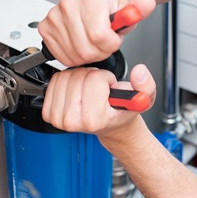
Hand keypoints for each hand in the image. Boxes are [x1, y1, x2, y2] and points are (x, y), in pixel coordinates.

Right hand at [38, 0, 155, 66]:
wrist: (95, 2)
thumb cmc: (109, 9)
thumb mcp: (129, 10)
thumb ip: (139, 9)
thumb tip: (147, 3)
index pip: (100, 36)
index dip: (111, 44)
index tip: (113, 39)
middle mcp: (69, 5)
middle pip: (86, 49)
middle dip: (100, 52)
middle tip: (103, 42)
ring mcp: (55, 16)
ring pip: (73, 55)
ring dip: (87, 55)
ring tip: (92, 42)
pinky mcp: (46, 27)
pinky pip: (61, 55)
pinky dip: (73, 56)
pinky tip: (79, 44)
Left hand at [42, 64, 156, 138]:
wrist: (109, 124)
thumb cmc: (121, 112)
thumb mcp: (144, 98)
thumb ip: (146, 85)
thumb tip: (139, 73)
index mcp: (94, 119)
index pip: (94, 79)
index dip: (105, 79)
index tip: (109, 90)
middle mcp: (73, 121)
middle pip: (78, 76)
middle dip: (91, 77)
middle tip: (99, 90)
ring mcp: (59, 119)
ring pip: (66, 76)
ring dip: (79, 78)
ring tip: (89, 91)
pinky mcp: (49, 113)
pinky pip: (55, 81)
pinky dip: (67, 81)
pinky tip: (77, 92)